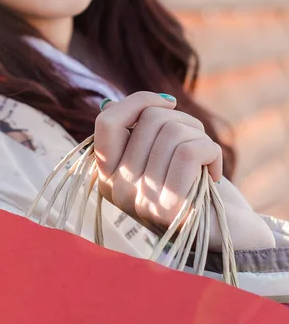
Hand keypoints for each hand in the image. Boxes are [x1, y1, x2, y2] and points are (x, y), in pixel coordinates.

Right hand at [94, 92, 274, 250]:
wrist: (228, 232)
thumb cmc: (194, 185)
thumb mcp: (161, 154)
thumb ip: (143, 132)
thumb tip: (139, 101)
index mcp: (107, 174)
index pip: (107, 122)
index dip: (139, 102)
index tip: (168, 104)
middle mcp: (116, 189)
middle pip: (149, 120)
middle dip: (183, 121)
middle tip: (196, 145)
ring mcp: (139, 201)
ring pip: (171, 132)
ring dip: (200, 137)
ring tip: (205, 160)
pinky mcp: (169, 209)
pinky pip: (189, 152)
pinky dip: (211, 151)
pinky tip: (214, 171)